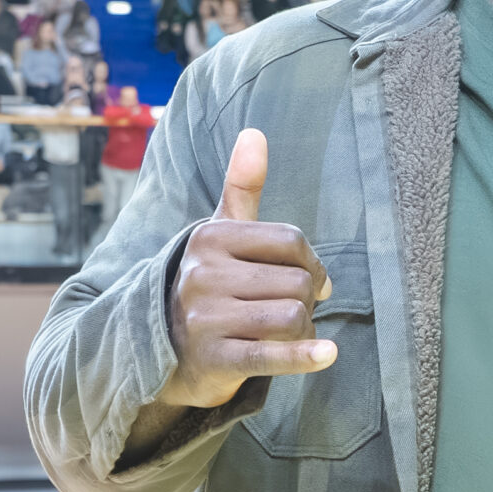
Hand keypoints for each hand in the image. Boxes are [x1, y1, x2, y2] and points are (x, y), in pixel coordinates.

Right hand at [156, 128, 336, 411]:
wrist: (165, 348)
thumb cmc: (210, 283)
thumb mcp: (221, 233)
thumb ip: (241, 186)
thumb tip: (254, 132)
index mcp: (210, 237)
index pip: (291, 241)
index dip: (312, 263)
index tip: (310, 281)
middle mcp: (203, 274)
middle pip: (297, 282)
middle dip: (306, 301)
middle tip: (290, 312)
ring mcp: (206, 319)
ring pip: (292, 317)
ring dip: (302, 330)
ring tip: (286, 333)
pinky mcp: (214, 359)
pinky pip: (271, 355)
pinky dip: (305, 356)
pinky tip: (327, 353)